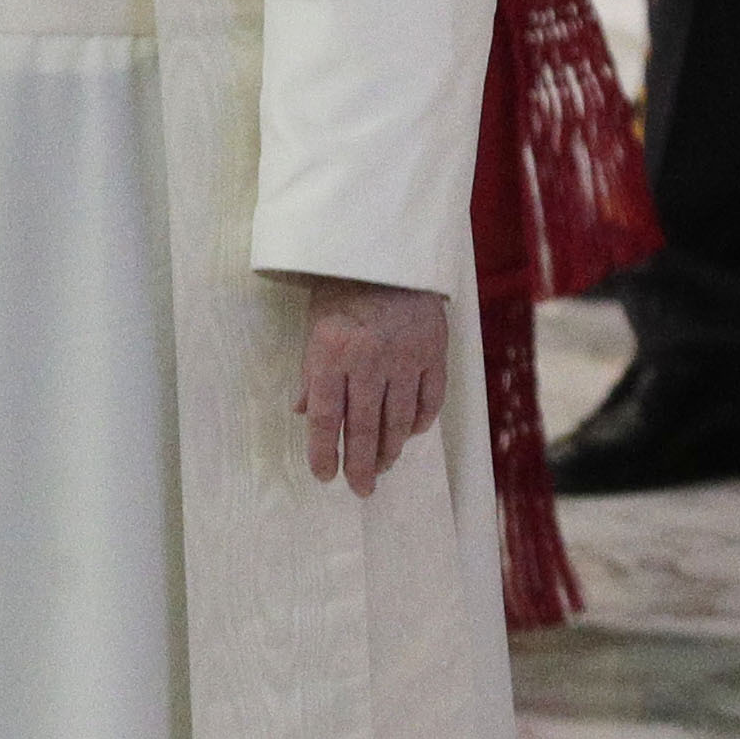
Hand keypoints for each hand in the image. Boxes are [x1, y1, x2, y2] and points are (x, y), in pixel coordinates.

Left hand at [293, 276, 448, 496]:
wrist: (390, 249)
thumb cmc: (344, 287)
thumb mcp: (315, 325)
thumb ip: (311, 372)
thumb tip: (304, 413)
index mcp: (333, 353)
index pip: (327, 418)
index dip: (324, 453)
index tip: (326, 476)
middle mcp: (370, 360)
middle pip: (364, 427)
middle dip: (360, 464)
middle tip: (361, 489)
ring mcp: (406, 357)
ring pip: (399, 420)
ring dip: (390, 448)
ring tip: (383, 466)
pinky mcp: (434, 351)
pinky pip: (430, 398)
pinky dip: (421, 421)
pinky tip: (411, 433)